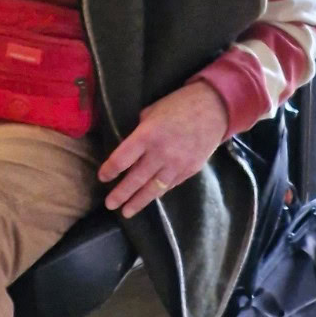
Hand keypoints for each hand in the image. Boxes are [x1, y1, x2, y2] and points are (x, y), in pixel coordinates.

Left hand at [98, 81, 228, 218]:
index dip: (110, 170)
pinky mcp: (190, 171)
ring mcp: (177, 165)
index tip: (102, 177)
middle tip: (110, 204)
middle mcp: (161, 154)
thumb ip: (140, 131)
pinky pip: (170, 185)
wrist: (213, 108)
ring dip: (138, 202)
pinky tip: (150, 197)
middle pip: (135, 179)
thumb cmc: (178, 104)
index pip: (122, 159)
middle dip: (121, 194)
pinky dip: (158, 192)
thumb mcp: (152, 111)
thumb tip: (130, 147)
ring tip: (126, 212)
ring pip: (153, 190)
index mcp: (147, 135)